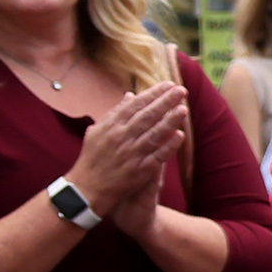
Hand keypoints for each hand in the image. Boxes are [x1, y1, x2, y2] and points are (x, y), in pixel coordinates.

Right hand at [64, 81, 188, 214]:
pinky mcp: (139, 171)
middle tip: (181, 90)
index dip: (153, 94)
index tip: (168, 85)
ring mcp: (131, 154)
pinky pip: (156, 156)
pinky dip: (168, 146)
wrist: (87, 187)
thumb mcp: (98, 131)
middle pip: (146, 117)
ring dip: (169, 121)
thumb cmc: (93, 156)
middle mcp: (121, 138)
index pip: (135, 106)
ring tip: (183, 109)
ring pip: (153, 134)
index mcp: (111, 126)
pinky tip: (180, 136)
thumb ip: (115, 113)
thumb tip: (130, 95)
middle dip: (165, 102)